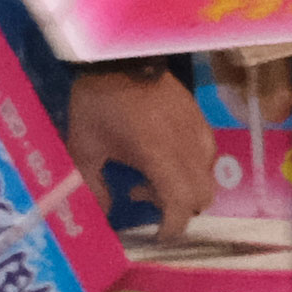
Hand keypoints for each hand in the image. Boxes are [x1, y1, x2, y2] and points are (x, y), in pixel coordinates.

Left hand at [66, 66, 214, 240]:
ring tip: (154, 175)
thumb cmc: (100, 101)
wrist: (120, 55)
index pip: (181, 206)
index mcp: (159, 157)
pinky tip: (165, 156)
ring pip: (208, 176)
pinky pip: (207, 153)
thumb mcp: (83, 146)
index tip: (155, 236)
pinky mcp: (199, 117)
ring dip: (186, 187)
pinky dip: (192, 167)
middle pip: (202, 196)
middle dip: (179, 209)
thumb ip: (91, 184)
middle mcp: (186, 148)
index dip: (172, 229)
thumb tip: (101, 212)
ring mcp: (197, 130)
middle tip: (146, 197)